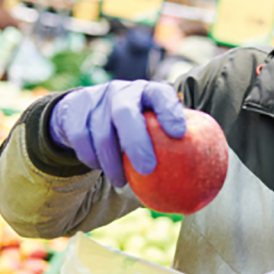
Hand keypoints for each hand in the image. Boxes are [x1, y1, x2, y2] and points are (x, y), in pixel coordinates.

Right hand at [50, 80, 186, 187]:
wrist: (84, 107)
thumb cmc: (132, 122)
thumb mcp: (151, 123)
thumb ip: (169, 141)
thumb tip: (200, 180)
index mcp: (146, 91)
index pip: (160, 94)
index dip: (170, 111)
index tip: (180, 134)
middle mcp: (121, 91)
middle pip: (124, 113)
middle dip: (136, 141)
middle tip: (148, 169)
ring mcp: (95, 100)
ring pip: (100, 132)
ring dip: (112, 162)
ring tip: (123, 182)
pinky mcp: (74, 113)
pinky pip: (80, 140)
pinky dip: (91, 159)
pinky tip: (102, 170)